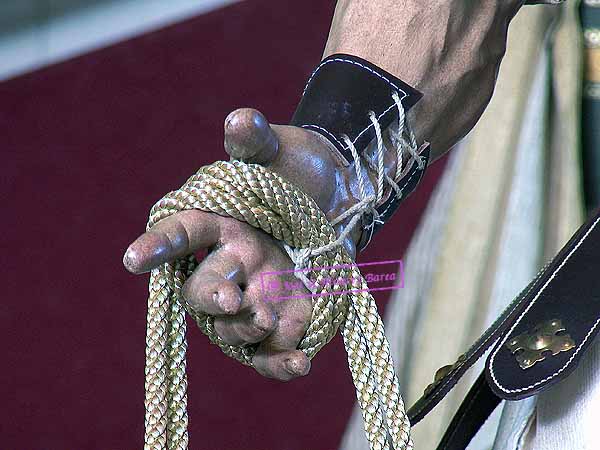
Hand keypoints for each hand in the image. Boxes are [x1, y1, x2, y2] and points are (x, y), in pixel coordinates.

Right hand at [123, 108, 377, 379]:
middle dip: (210, 296)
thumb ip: (256, 141)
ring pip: (232, 327)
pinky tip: (300, 363)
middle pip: (202, 290)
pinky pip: (271, 351)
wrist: (342, 199)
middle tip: (231, 299)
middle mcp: (228, 264)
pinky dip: (281, 363)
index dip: (157, 246)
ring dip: (246, 327)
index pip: (180, 235)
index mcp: (217, 223)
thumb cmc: (296, 170)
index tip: (135, 259)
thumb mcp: (279, 151)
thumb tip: (241, 119)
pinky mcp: (283, 318)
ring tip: (269, 318)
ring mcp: (254, 295)